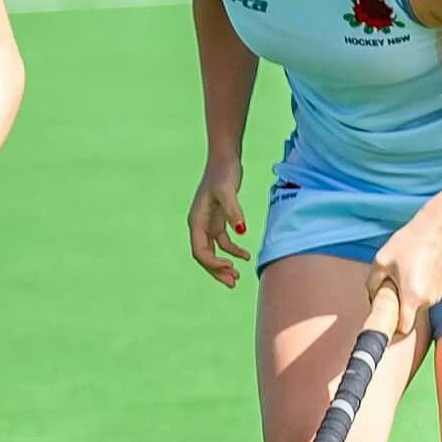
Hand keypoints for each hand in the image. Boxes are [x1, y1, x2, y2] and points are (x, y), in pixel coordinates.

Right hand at [187, 161, 249, 287]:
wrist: (224, 159)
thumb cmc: (223, 173)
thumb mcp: (228, 190)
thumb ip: (233, 211)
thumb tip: (241, 231)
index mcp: (196, 221)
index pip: (200, 251)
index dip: (213, 263)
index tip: (231, 267)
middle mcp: (199, 225)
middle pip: (205, 256)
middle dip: (217, 271)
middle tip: (233, 283)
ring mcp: (208, 223)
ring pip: (213, 252)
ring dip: (224, 265)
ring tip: (237, 277)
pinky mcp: (218, 219)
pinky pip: (223, 242)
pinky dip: (233, 251)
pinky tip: (246, 255)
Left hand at [370, 215, 441, 339]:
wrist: (438, 228)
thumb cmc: (409, 243)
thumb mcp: (381, 261)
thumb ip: (372, 284)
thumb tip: (372, 297)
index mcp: (412, 297)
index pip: (403, 329)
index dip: (392, 327)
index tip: (384, 318)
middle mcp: (427, 300)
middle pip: (409, 316)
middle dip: (398, 307)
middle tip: (390, 287)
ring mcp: (437, 294)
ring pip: (417, 306)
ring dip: (408, 297)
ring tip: (404, 274)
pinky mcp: (441, 287)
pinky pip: (424, 296)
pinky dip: (417, 290)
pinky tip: (414, 271)